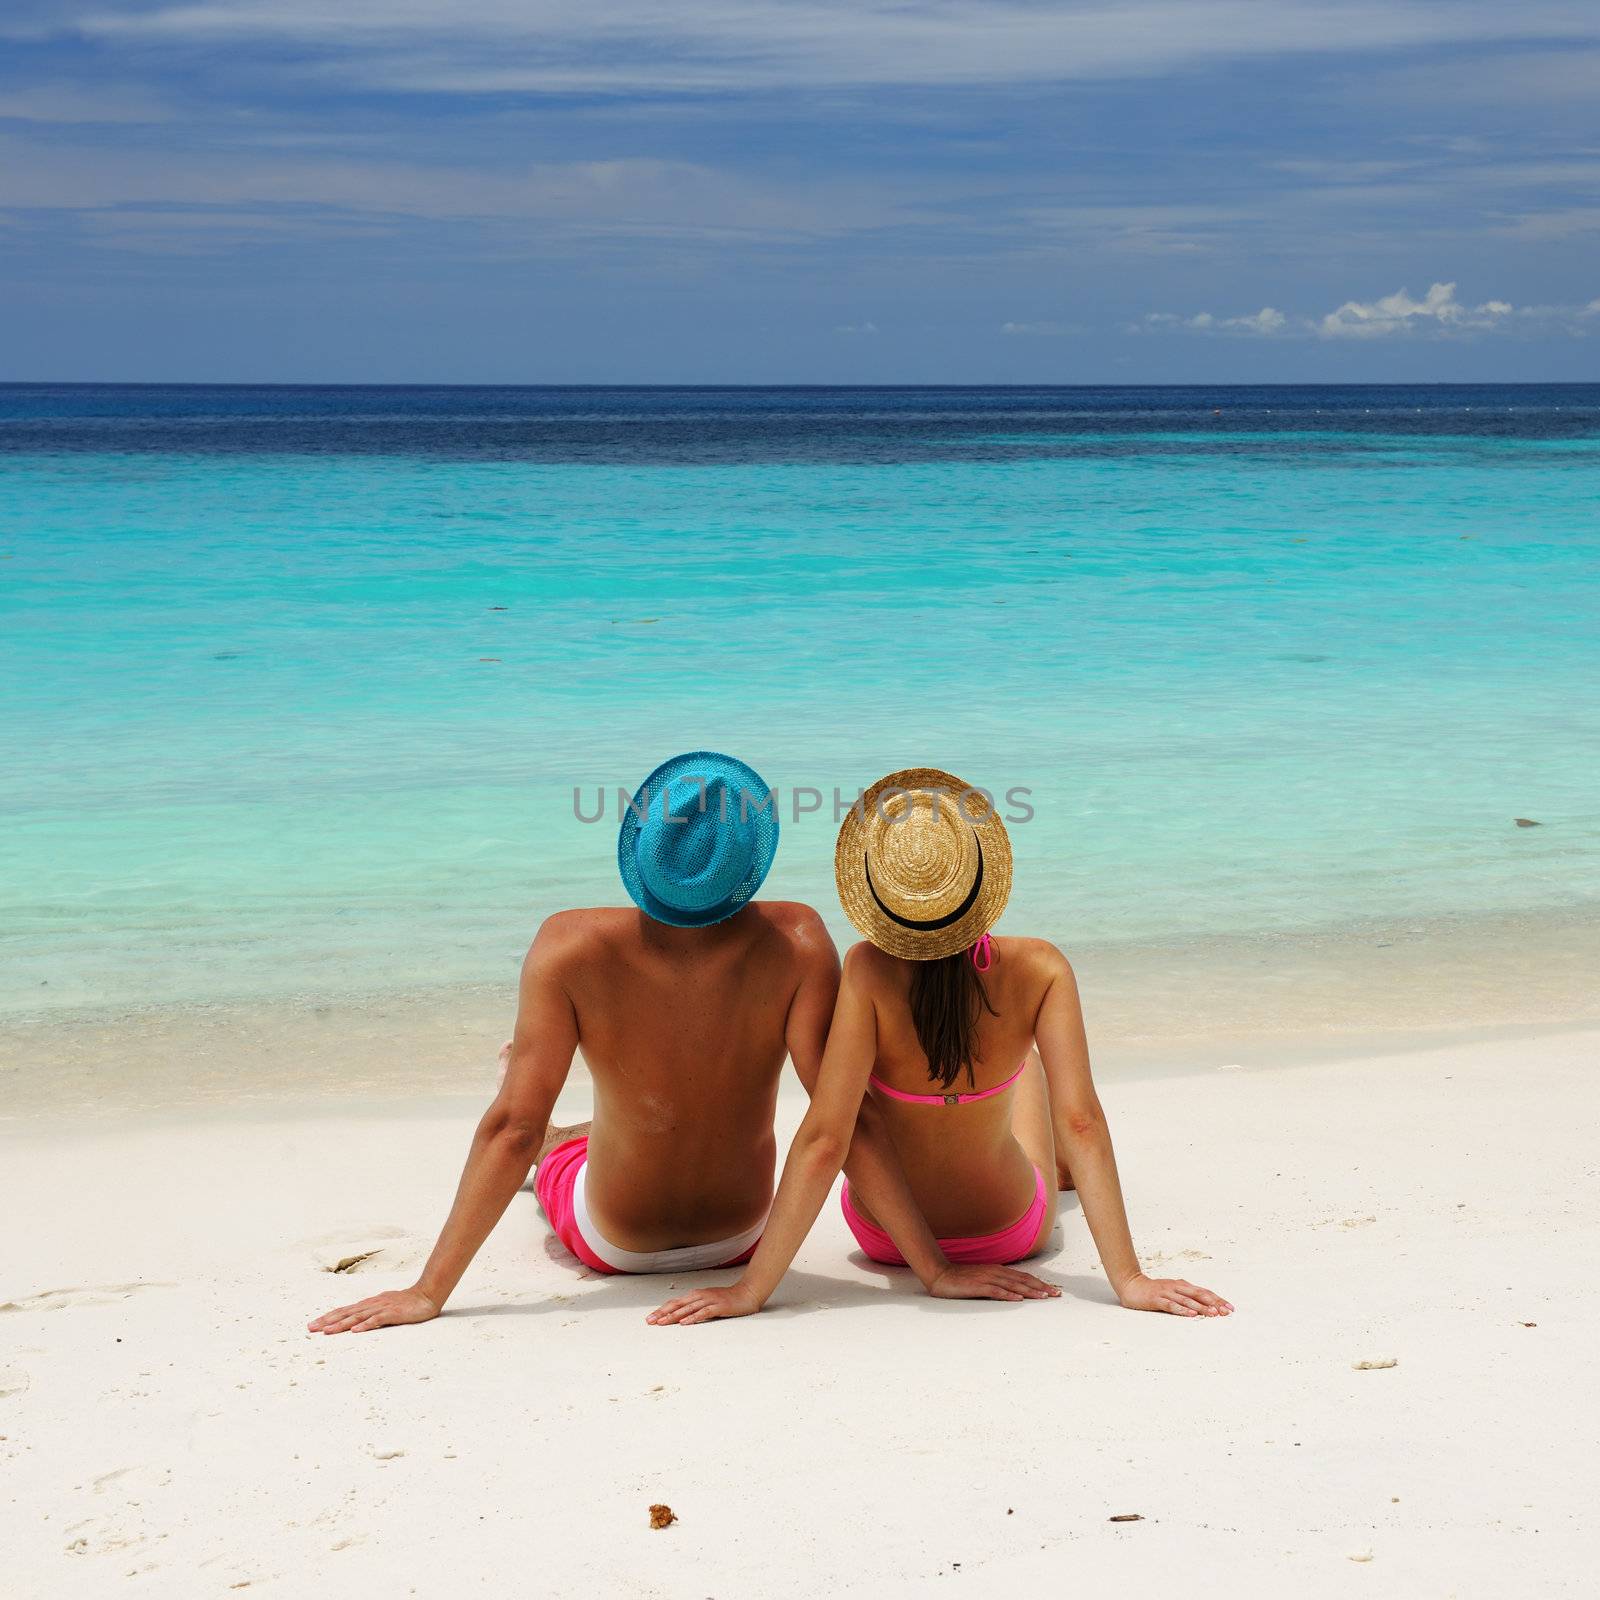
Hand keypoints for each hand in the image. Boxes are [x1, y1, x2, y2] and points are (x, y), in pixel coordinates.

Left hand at [308, 1285, 440, 1334]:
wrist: (427, 1294)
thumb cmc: (406, 1302)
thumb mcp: (385, 1306)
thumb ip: (371, 1313)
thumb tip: (356, 1322)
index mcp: (369, 1304)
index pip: (344, 1310)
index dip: (328, 1317)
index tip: (313, 1325)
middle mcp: (372, 1304)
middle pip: (346, 1312)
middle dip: (327, 1321)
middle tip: (311, 1328)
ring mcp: (382, 1308)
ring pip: (357, 1316)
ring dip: (341, 1324)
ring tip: (327, 1331)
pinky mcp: (393, 1313)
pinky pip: (377, 1320)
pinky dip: (365, 1325)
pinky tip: (356, 1331)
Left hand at [646, 1282, 762, 1325]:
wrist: (747, 1293)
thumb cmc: (727, 1299)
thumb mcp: (708, 1301)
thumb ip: (695, 1307)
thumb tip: (680, 1316)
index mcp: (696, 1295)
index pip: (675, 1303)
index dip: (661, 1310)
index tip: (650, 1318)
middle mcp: (700, 1296)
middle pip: (678, 1305)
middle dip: (662, 1313)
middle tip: (650, 1321)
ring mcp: (709, 1300)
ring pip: (688, 1308)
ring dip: (674, 1316)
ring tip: (662, 1322)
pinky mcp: (719, 1306)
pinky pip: (704, 1312)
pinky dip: (694, 1317)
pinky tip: (685, 1323)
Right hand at [928, 1263, 1060, 1301]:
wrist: (940, 1274)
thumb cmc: (962, 1280)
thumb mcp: (983, 1280)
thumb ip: (998, 1284)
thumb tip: (1015, 1293)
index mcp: (998, 1270)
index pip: (1023, 1277)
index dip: (1039, 1283)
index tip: (1053, 1291)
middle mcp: (995, 1272)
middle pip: (1023, 1280)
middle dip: (1041, 1287)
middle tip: (1056, 1295)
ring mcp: (986, 1278)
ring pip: (1013, 1285)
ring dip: (1029, 1291)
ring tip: (1043, 1297)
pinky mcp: (977, 1286)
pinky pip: (995, 1291)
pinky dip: (1008, 1294)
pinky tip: (1018, 1299)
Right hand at [1117, 1273, 1231, 1316]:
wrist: (1132, 1285)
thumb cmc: (1154, 1291)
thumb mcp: (1173, 1292)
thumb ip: (1187, 1297)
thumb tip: (1206, 1306)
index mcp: (1182, 1285)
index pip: (1204, 1291)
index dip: (1217, 1299)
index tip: (1230, 1308)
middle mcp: (1177, 1287)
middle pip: (1199, 1294)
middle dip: (1214, 1303)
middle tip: (1226, 1312)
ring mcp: (1167, 1292)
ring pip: (1187, 1300)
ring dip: (1201, 1307)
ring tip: (1213, 1314)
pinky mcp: (1157, 1299)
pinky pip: (1171, 1305)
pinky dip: (1182, 1310)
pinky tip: (1191, 1315)